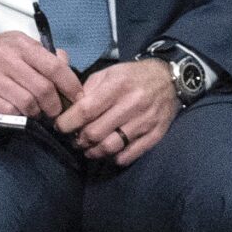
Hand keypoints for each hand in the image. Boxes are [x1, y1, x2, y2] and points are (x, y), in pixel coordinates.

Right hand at [0, 31, 80, 118]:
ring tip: (38, 112)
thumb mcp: (19, 44)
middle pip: (42, 88)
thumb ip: (44, 55)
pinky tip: (20, 113)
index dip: (70, 85)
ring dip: (36, 112)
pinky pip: (6, 110)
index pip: (54, 67)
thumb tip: (67, 66)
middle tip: (57, 111)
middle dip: (54, 104)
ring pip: (26, 102)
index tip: (77, 97)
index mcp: (21, 45)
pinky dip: (18, 115)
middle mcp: (5, 59)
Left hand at [54, 58, 178, 165]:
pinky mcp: (156, 133)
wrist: (171, 78)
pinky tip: (111, 151)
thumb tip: (69, 110)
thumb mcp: (109, 73)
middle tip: (77, 138)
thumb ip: (87, 90)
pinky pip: (130, 155)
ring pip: (110, 147)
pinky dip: (116, 158)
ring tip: (90, 147)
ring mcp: (146, 120)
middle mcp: (133, 103)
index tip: (61, 126)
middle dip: (79, 139)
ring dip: (94, 152)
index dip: (66, 123)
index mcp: (118, 85)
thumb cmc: (133, 76)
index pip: (84, 111)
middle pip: (94, 133)